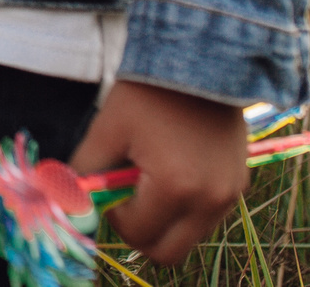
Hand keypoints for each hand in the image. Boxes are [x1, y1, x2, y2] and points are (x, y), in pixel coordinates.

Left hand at [69, 79, 251, 264]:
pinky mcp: (240, 183)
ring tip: (151, 175)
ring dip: (165, 221)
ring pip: (189, 235)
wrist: (201, 59)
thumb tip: (70, 195)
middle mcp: (210, 200)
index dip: (115, 217)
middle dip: (141, 232)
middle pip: (169, 251)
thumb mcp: (108, 129)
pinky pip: (208, 215)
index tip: (109, 189)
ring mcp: (230, 194)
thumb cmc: (148, 91)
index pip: (138, 234)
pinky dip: (186, 206)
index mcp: (176, 188)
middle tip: (126, 199)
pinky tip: (173, 169)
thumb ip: (87, 169)